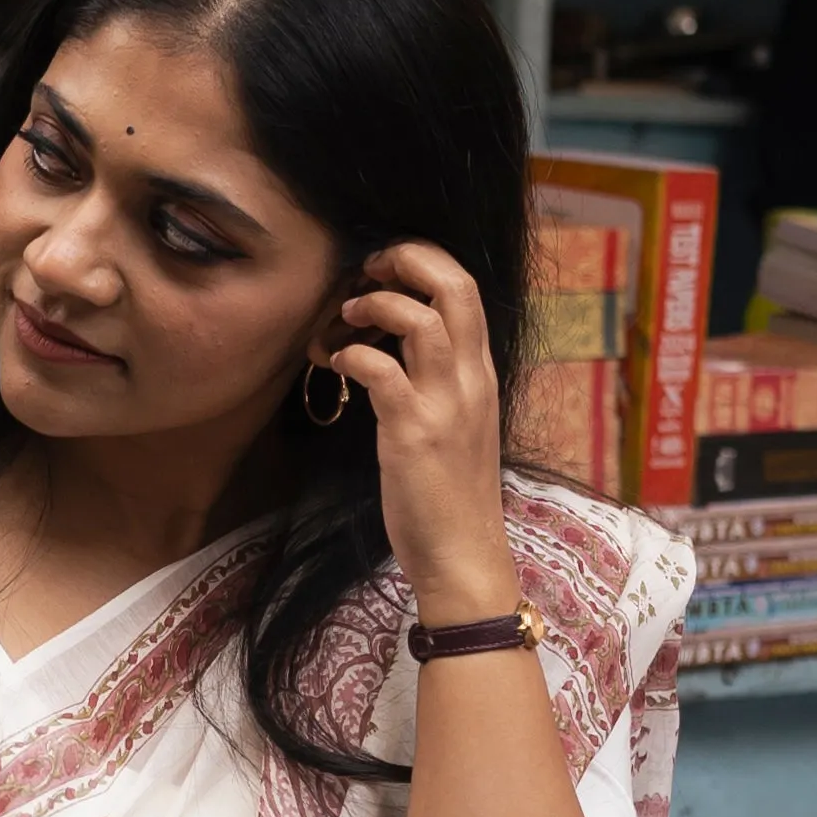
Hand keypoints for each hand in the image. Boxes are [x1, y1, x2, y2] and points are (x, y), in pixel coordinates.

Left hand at [327, 241, 514, 625]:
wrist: (464, 558)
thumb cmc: (450, 496)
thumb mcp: (457, 427)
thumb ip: (438, 384)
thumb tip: (392, 351)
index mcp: (482, 375)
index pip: (467, 289)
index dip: (425, 261)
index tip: (385, 269)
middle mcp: (471, 380)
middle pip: (455, 285)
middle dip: (406, 258)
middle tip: (366, 268)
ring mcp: (446, 404)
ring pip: (421, 318)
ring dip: (375, 304)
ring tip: (346, 315)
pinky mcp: (414, 432)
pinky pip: (381, 369)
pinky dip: (351, 354)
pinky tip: (334, 364)